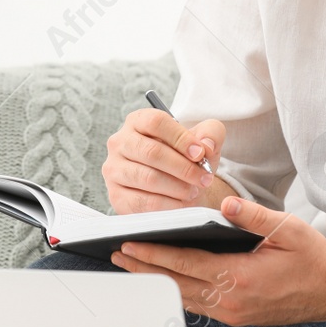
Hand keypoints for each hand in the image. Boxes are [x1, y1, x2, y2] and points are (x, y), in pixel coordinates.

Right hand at [103, 108, 224, 214]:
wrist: (176, 187)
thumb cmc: (186, 158)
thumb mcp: (202, 140)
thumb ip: (210, 134)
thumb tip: (206, 146)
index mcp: (138, 121)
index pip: (156, 122)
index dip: (181, 138)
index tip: (201, 153)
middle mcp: (120, 142)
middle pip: (152, 152)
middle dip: (183, 168)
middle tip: (203, 178)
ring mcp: (114, 169)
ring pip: (148, 178)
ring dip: (177, 187)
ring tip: (193, 191)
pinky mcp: (116, 195)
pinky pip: (143, 202)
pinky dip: (168, 205)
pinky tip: (182, 204)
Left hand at [110, 195, 325, 326]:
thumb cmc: (312, 256)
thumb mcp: (287, 229)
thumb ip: (252, 216)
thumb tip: (225, 204)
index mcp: (241, 277)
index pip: (186, 263)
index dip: (155, 253)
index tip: (130, 243)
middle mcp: (232, 301)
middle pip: (177, 283)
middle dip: (145, 267)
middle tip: (117, 254)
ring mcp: (233, 313)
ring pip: (184, 297)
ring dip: (157, 280)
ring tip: (132, 265)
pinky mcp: (237, 317)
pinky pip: (199, 305)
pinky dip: (177, 291)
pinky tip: (165, 279)